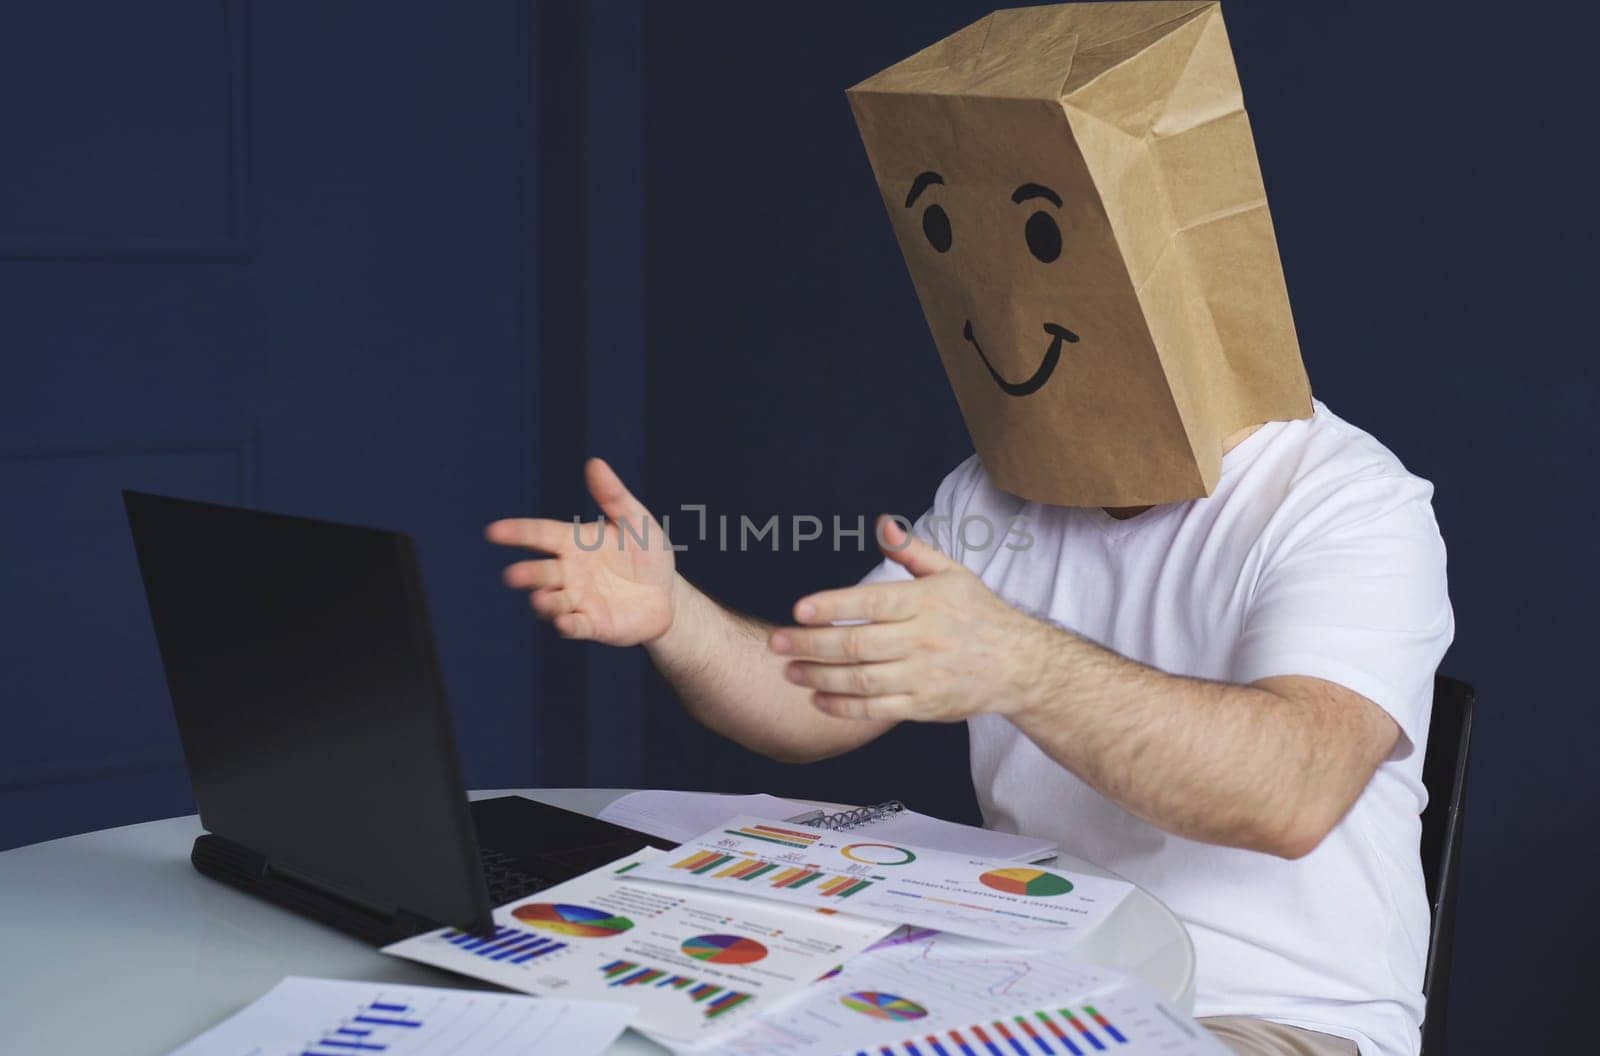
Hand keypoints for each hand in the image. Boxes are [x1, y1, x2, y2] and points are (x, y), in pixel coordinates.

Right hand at [486, 458, 675, 643]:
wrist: (668, 594)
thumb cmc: (647, 552)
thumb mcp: (635, 520)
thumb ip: (613, 496)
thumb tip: (594, 463)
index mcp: (574, 543)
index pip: (540, 535)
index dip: (517, 533)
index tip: (494, 531)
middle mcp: (569, 572)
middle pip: (541, 572)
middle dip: (527, 574)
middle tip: (513, 576)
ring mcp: (579, 600)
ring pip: (551, 602)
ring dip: (544, 602)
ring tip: (541, 599)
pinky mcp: (593, 624)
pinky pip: (576, 626)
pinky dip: (568, 626)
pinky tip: (565, 623)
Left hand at [769, 516, 1047, 720]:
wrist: (1019, 665)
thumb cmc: (979, 614)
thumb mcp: (953, 574)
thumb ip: (912, 552)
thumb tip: (881, 524)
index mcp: (927, 603)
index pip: (872, 603)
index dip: (833, 606)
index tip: (800, 608)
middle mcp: (924, 640)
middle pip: (859, 645)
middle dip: (812, 644)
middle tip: (777, 642)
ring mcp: (924, 677)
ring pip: (862, 680)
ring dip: (820, 677)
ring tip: (790, 670)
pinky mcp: (924, 706)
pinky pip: (876, 709)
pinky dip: (843, 707)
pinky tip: (818, 698)